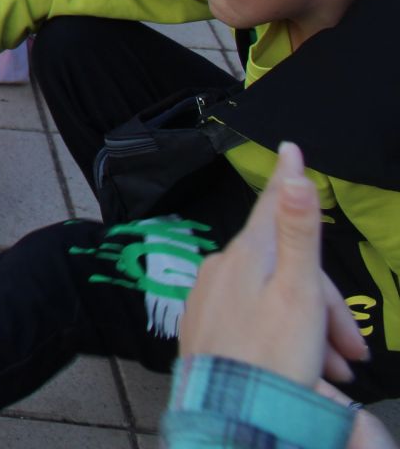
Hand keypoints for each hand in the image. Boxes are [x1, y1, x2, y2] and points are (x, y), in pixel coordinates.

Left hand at [180, 142, 370, 387]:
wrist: (226, 411)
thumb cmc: (272, 352)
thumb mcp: (297, 292)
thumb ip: (298, 232)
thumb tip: (294, 171)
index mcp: (248, 253)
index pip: (273, 207)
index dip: (289, 182)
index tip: (290, 149)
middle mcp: (222, 266)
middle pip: (285, 270)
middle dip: (327, 306)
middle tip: (354, 353)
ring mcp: (209, 297)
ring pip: (273, 300)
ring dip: (311, 331)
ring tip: (335, 374)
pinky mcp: (204, 327)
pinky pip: (251, 321)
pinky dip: (282, 339)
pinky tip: (302, 371)